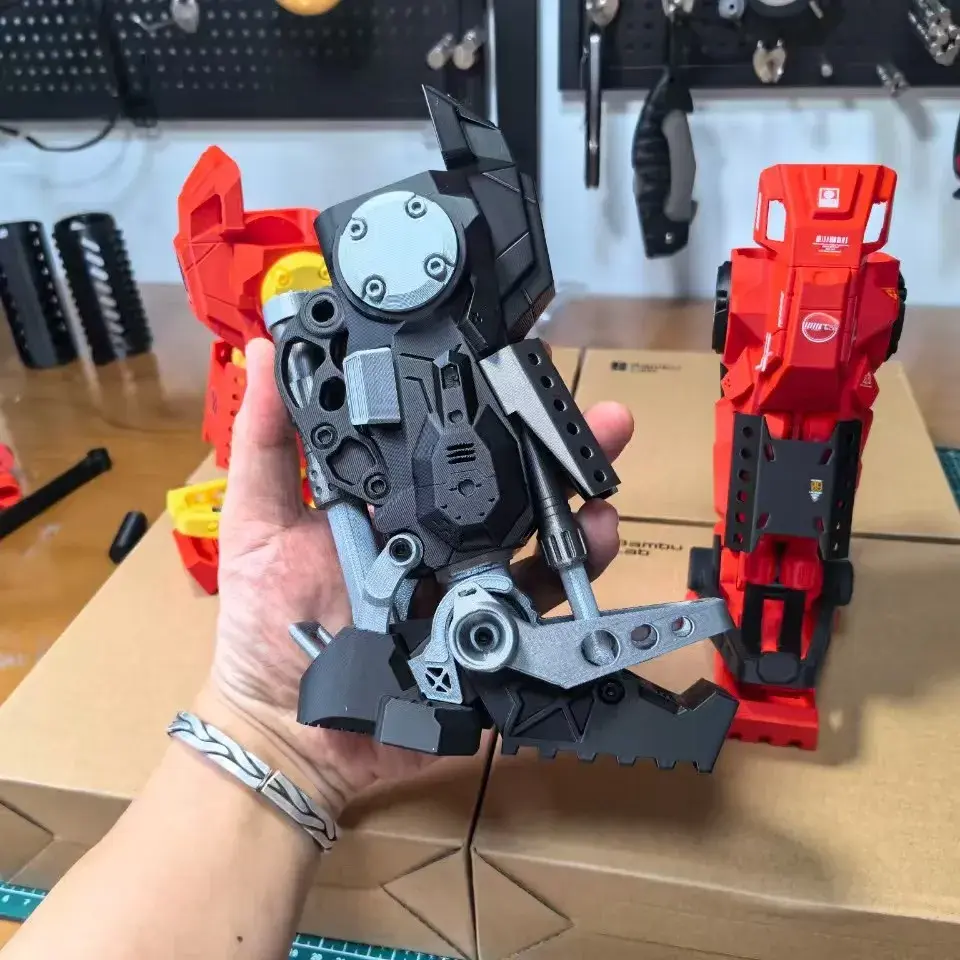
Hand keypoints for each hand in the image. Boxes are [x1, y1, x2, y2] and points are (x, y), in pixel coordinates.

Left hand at [201, 338, 633, 815]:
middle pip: (507, 482)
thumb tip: (269, 350)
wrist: (291, 734)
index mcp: (391, 504)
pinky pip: (542, 602)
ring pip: (537, 535)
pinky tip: (594, 539)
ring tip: (599, 476)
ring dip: (577, 502)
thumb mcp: (257, 527)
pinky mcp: (490, 634)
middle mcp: (439, 537)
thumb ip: (267, 445)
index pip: (446, 445)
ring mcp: (469, 585)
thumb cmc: (265, 627)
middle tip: (595, 414)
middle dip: (554, 445)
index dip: (486, 408)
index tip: (519, 368)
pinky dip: (576, 573)